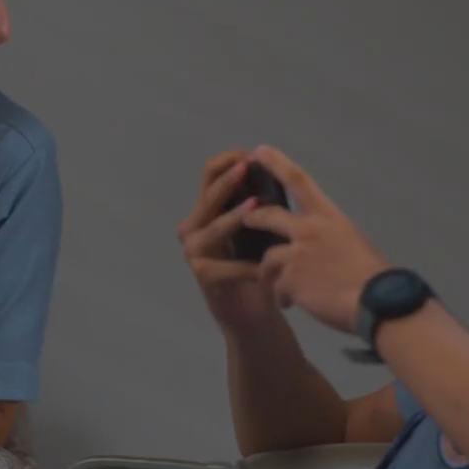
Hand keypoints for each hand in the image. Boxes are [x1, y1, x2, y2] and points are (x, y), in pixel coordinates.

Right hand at [175, 149, 282, 331]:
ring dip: (234, 217)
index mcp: (209, 211)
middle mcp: (195, 227)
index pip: (210, 175)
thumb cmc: (259, 267)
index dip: (227, 161)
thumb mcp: (261, 230)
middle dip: (227, 180)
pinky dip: (245, 264)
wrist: (256, 314)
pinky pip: (224, 265)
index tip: (250, 154)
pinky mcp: (203, 276)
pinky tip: (263, 264)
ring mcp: (195, 252)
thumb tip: (272, 167)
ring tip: (255, 206)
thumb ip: (259, 203)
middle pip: (207, 196)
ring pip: (212, 227)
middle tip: (246, 166)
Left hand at [240, 146, 389, 334]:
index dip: (276, 163)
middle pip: (267, 215)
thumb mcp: (353, 243)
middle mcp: (310, 229)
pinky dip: (281, 297)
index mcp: (330, 217)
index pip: (299, 181)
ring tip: (278, 289)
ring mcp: (297, 253)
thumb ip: (330, 238)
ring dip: (269, 274)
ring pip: (267, 258)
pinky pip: (275, 288)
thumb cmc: (373, 275)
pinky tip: (289, 304)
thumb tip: (320, 245)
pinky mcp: (290, 279)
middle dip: (252, 217)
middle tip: (245, 219)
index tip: (258, 151)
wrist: (376, 302)